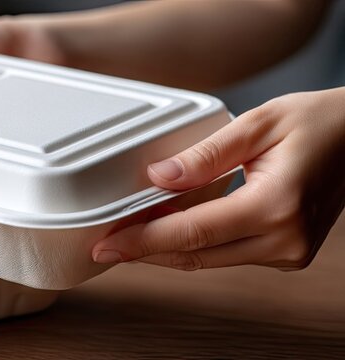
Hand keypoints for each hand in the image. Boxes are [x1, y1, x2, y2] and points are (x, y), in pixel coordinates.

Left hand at [92, 87, 344, 270]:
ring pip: (209, 260)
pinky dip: (195, 243)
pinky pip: (227, 254)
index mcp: (275, 205)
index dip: (142, 241)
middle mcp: (284, 239)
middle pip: (195, 255)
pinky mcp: (287, 253)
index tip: (105, 244)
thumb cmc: (317, 122)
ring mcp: (289, 252)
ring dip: (167, 248)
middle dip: (145, 250)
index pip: (191, 232)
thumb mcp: (257, 124)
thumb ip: (204, 156)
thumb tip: (156, 178)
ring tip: (127, 231)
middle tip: (104, 244)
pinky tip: (168, 227)